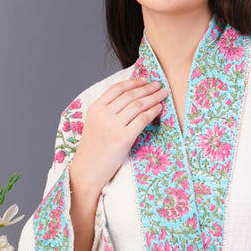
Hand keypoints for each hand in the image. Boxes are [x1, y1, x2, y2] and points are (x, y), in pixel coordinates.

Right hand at [69, 76, 167, 197]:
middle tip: (159, 85)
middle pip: (130, 95)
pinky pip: (142, 119)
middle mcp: (103, 114)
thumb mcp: (95, 124)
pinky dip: (153, 111)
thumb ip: (107, 111)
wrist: (88, 170)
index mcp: (95, 108)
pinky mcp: (123, 138)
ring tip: (163, 94)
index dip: (133, 82)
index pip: (117, 88)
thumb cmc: (93, 149)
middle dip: (147, 88)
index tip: (145, 79)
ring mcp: (113, 126)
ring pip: (138, 105)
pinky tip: (159, 108)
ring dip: (153, 97)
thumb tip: (129, 100)